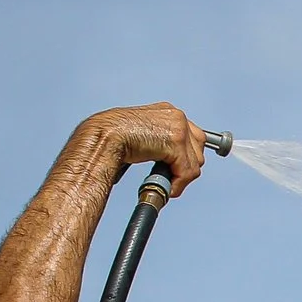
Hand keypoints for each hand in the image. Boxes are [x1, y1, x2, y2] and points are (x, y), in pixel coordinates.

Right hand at [82, 102, 206, 196]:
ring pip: (195, 163)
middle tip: (171, 179)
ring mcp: (178, 127)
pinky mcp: (175, 141)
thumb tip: (172, 161)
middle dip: (187, 168)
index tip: (180, 170)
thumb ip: (160, 142)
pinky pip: (187, 171)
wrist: (102, 137)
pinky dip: (179, 184)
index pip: (194, 137)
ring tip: (163, 182)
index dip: (188, 157)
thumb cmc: (114, 139)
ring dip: (181, 178)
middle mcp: (176, 115)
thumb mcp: (143, 136)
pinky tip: (168, 189)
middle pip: (199, 150)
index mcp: (168, 112)